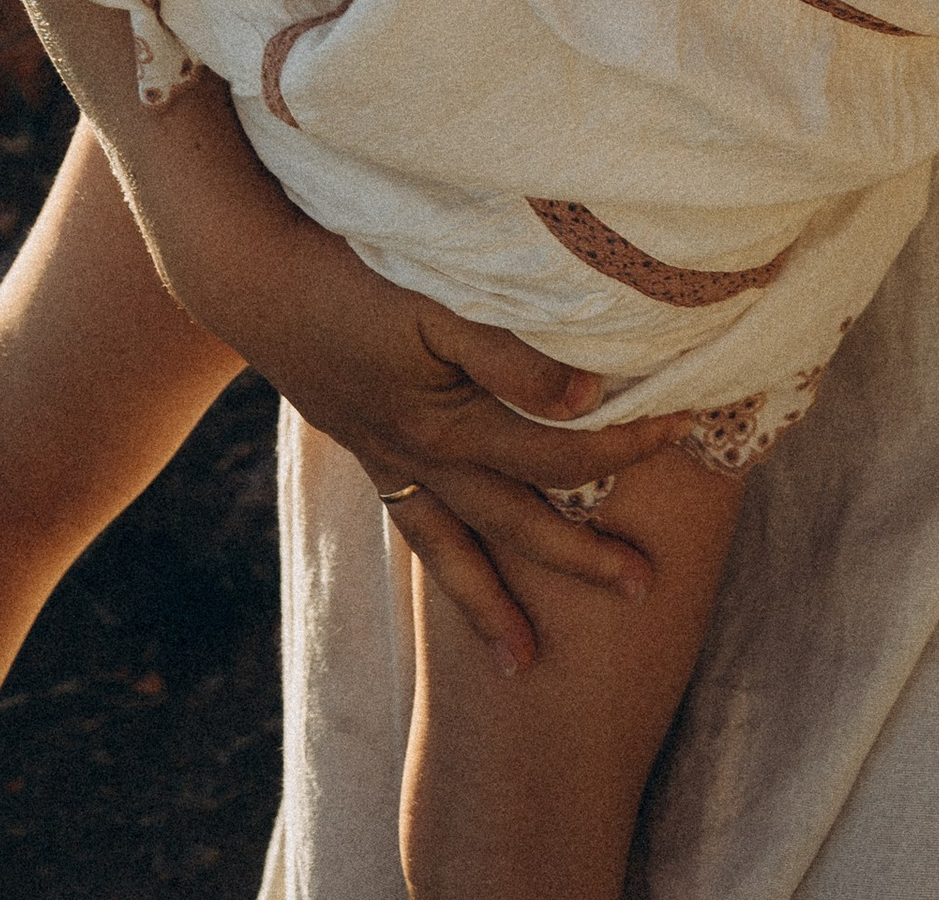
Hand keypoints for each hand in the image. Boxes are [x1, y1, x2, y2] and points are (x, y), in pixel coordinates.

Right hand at [119, 81, 691, 669]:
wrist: (250, 276)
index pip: (561, 451)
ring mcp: (386, 460)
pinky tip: (455, 568)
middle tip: (645, 592)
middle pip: (517, 523)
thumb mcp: (434, 303)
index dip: (628, 442)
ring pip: (453, 550)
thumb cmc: (350, 274)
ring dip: (492, 605)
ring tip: (525, 665)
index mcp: (449, 426)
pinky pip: (412, 525)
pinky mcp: (363, 445)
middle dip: (581, 561)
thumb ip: (510, 355)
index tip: (688, 428)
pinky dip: (441, 556)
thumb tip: (588, 396)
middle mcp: (420, 459)